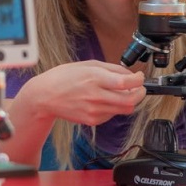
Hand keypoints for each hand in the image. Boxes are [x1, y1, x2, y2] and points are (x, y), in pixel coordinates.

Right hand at [24, 60, 145, 125]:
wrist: (45, 96)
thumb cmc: (63, 77)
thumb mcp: (88, 65)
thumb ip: (111, 69)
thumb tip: (129, 74)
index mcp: (95, 78)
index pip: (126, 82)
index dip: (138, 80)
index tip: (140, 77)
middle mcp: (96, 96)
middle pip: (130, 100)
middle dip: (140, 93)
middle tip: (139, 88)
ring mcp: (94, 110)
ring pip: (124, 110)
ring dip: (129, 101)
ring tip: (123, 93)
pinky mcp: (92, 120)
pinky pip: (112, 115)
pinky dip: (114, 107)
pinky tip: (105, 100)